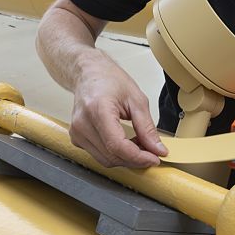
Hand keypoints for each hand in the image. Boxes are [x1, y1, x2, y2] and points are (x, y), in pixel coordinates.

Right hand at [70, 52, 167, 167]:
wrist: (89, 74)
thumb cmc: (109, 80)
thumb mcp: (137, 100)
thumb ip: (147, 127)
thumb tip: (157, 149)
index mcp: (97, 110)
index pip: (117, 145)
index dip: (138, 157)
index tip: (155, 158)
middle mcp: (82, 124)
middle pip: (112, 156)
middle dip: (136, 159)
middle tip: (153, 152)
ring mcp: (77, 133)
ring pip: (106, 160)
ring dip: (127, 158)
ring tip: (141, 146)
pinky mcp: (77, 139)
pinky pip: (100, 155)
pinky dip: (117, 154)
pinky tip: (127, 144)